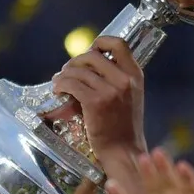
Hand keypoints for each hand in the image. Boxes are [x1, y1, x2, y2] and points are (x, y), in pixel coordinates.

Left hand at [48, 36, 145, 158]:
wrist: (123, 151)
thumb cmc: (124, 126)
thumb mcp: (131, 96)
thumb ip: (118, 78)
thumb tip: (92, 62)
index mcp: (135, 75)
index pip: (119, 44)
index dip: (101, 42)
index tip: (91, 50)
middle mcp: (124, 79)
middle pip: (92, 56)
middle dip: (75, 61)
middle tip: (68, 71)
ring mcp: (109, 91)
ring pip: (78, 70)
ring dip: (64, 74)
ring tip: (60, 81)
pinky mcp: (94, 102)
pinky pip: (71, 84)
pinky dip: (61, 84)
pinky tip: (58, 90)